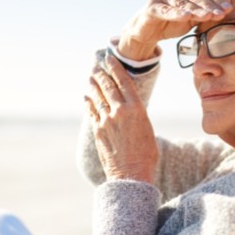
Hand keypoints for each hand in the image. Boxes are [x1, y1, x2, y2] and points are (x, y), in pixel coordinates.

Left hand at [85, 55, 157, 182]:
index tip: (109, 59)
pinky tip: (87, 98)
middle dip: (101, 74)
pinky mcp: (98, 131)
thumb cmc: (146, 155)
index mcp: (137, 109)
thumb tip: (128, 109)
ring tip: (90, 78)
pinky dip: (88, 103)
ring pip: (97, 98)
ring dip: (93, 87)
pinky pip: (91, 112)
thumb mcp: (147, 129)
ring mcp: (107, 121)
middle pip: (107, 87)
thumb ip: (136, 115)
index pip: (123, 82)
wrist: (132, 174)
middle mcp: (120, 112)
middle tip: (96, 67)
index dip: (115, 68)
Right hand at [118, 0, 233, 60]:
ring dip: (196, 10)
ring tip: (208, 16)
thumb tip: (231, 1)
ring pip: (182, 3)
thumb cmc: (174, 21)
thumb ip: (209, 8)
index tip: (229, 8)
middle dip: (209, 5)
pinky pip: (165, 10)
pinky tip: (186, 17)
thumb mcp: (195, 16)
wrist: (148, 31)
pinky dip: (176, 13)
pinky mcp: (151, 7)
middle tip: (221, 13)